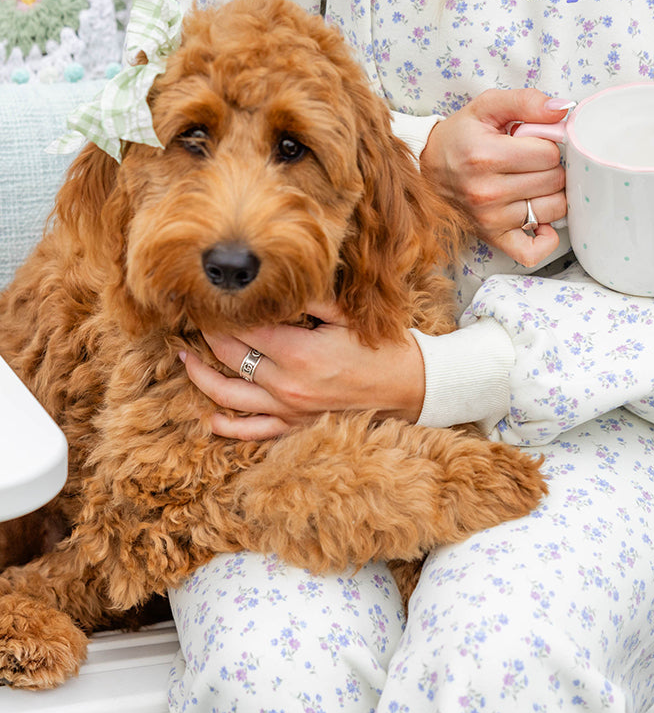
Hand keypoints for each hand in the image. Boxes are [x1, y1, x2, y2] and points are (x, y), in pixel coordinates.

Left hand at [180, 301, 425, 439]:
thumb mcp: (348, 316)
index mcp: (298, 352)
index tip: (211, 298)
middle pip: (230, 356)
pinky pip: (253, 432)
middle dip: (208, 335)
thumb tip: (278, 280)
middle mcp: (286, 384)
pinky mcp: (296, 428)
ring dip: (202, 377)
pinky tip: (211, 417)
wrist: (409, 389)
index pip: (244, 328)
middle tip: (195, 318)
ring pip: (229, 396)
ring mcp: (289, 410)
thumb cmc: (381, 348)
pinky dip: (228, 427)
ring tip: (186, 360)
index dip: (224, 311)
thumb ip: (310, 298)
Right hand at [420, 89, 568, 265]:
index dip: (549, 143)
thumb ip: (525, 101)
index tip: (535, 141)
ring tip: (534, 182)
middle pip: (554, 181)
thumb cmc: (459, 138)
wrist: (424, 169)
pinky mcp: (492, 238)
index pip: (549, 153)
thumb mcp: (486, 107)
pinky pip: (533, 252)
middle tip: (533, 160)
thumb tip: (562, 109)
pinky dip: (546, 239)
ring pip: (554, 210)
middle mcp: (487, 192)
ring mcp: (490, 219)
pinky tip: (541, 220)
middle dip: (551, 167)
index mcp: (486, 155)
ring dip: (552, 195)